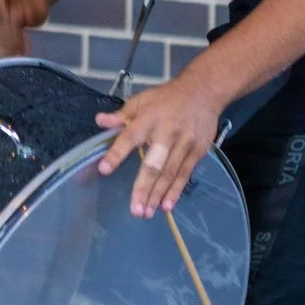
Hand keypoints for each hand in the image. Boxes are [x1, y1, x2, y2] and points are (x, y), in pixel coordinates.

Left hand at [95, 72, 224, 215]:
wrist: (204, 92)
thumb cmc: (166, 98)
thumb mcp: (141, 101)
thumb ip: (121, 116)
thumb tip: (99, 121)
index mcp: (148, 119)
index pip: (129, 137)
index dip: (116, 154)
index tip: (104, 170)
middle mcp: (167, 133)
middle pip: (155, 163)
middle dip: (144, 187)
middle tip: (135, 208)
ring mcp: (185, 143)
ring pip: (170, 173)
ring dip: (158, 195)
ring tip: (146, 212)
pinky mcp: (198, 151)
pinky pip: (185, 174)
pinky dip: (176, 191)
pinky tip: (167, 206)